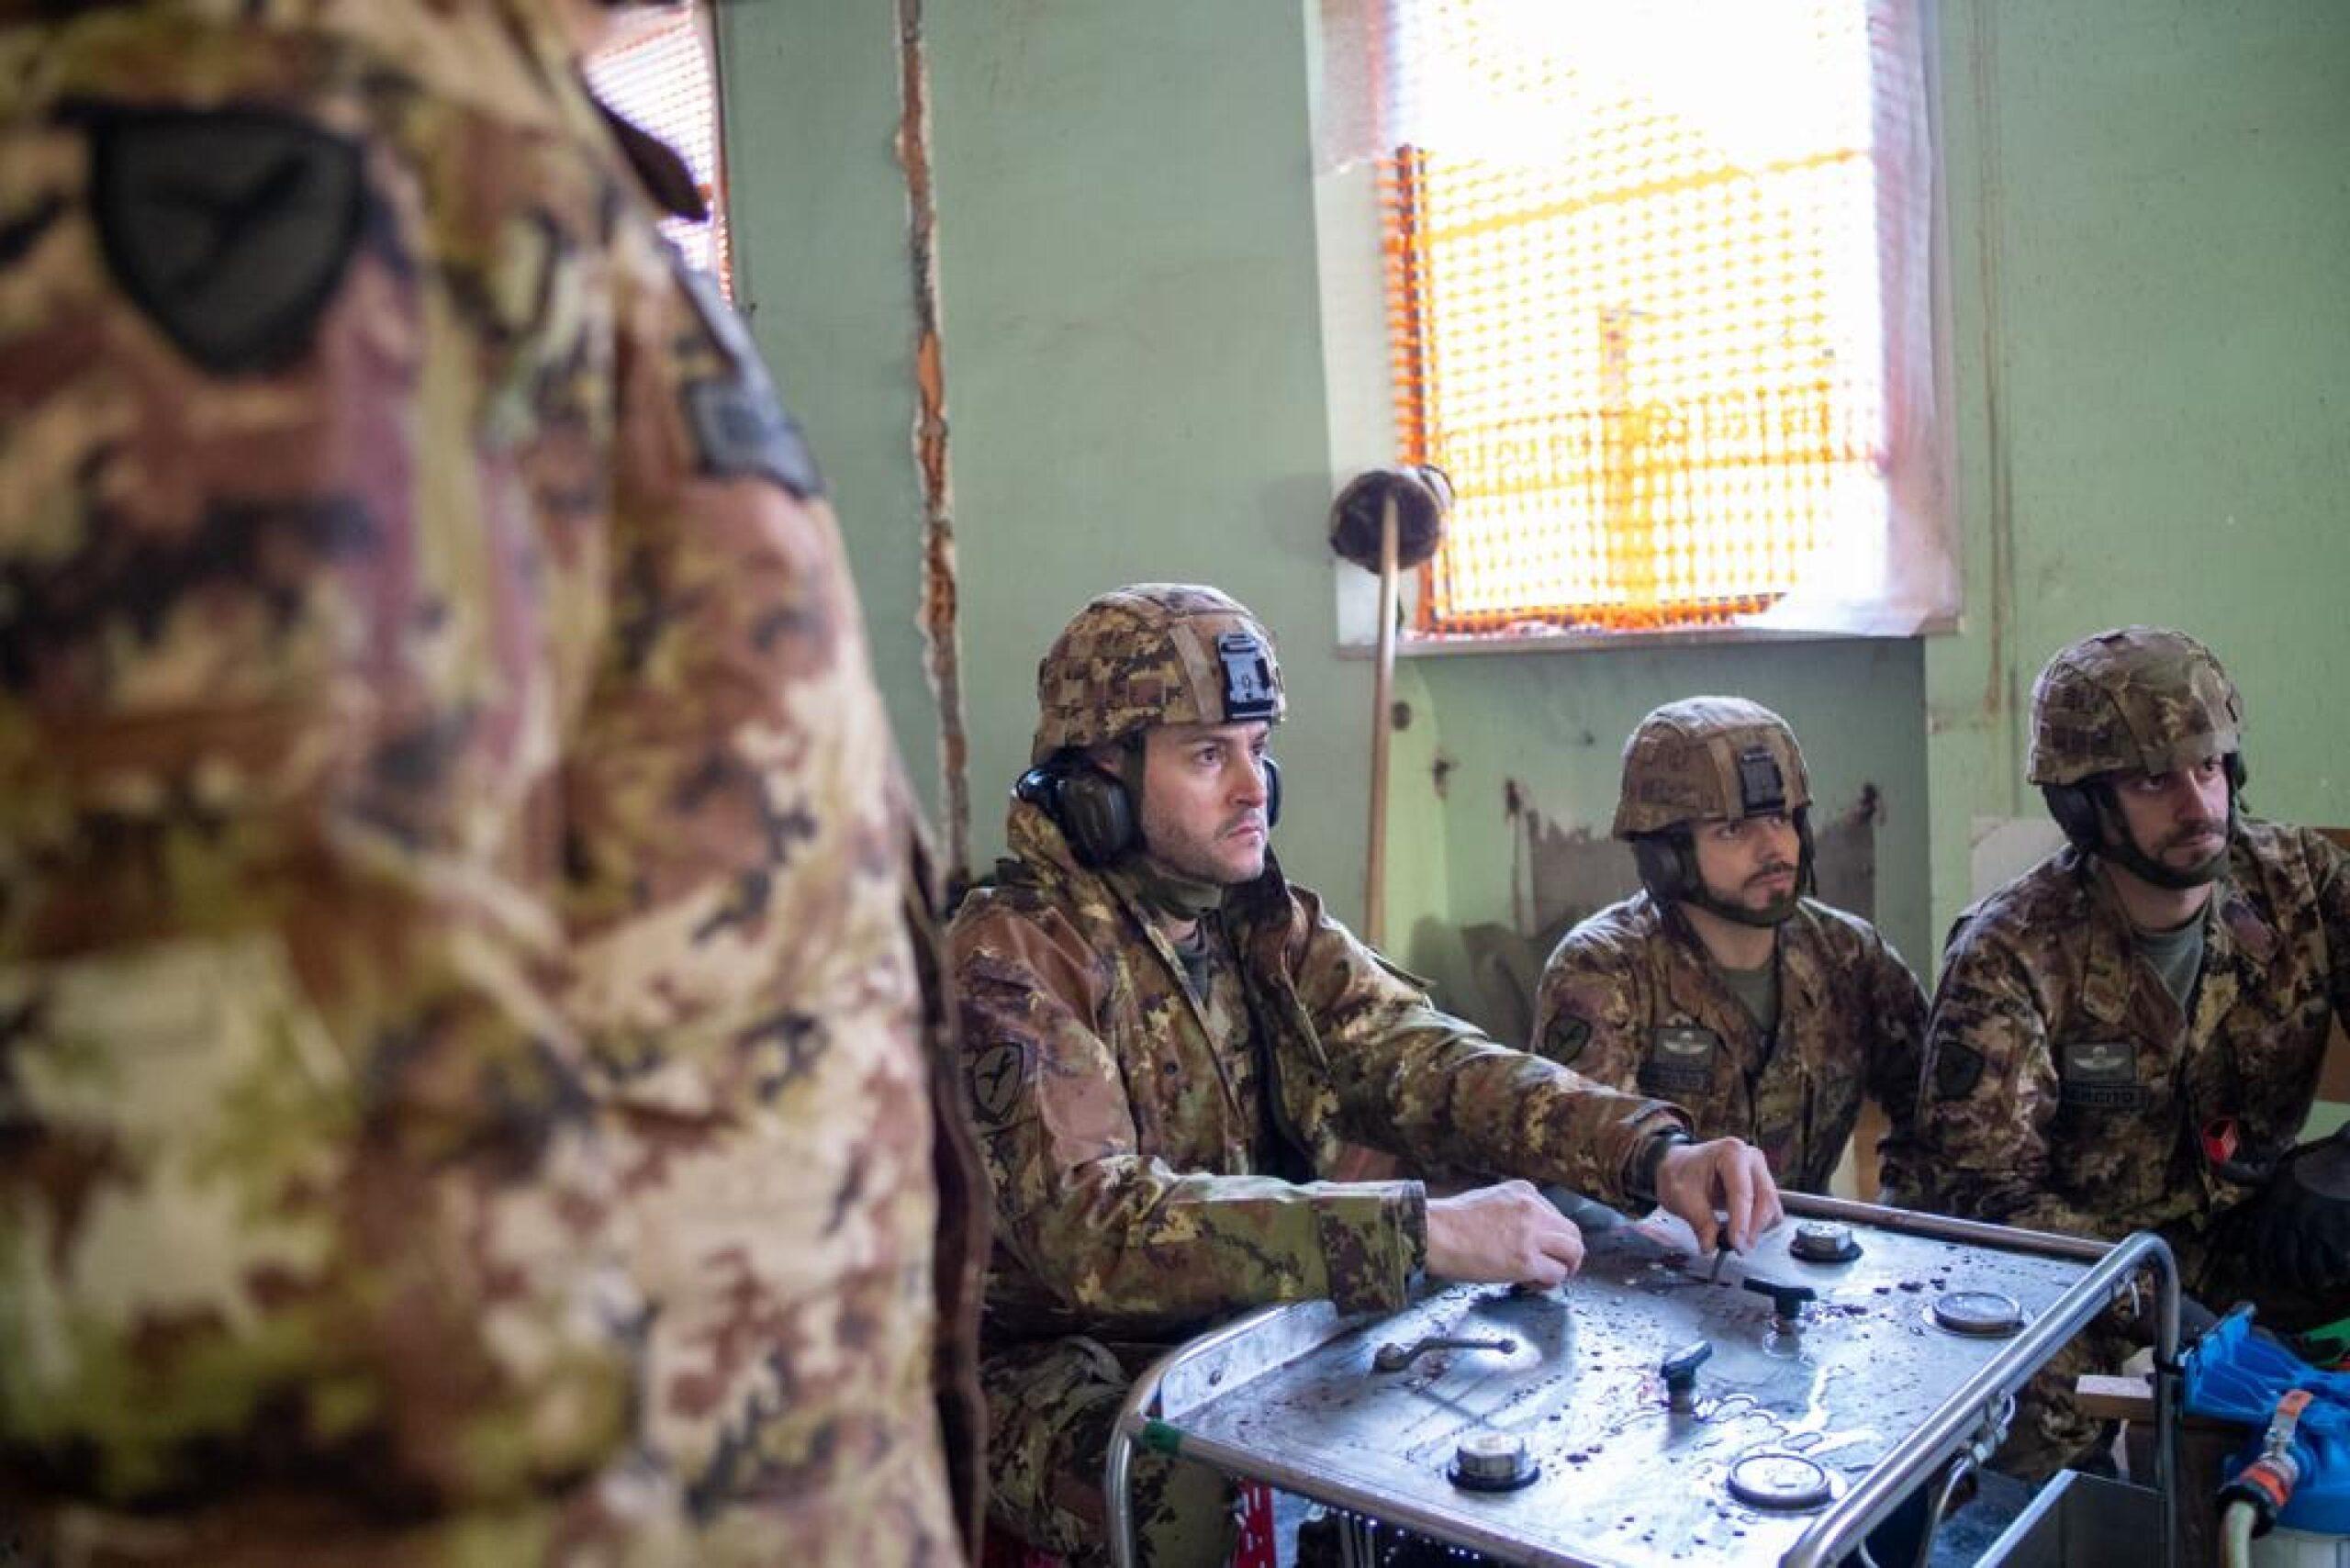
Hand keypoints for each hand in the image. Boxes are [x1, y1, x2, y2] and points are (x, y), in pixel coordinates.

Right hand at [1424, 1180, 1585, 1286]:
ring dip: (1563, 1269)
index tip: (1542, 1250)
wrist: (1433, 1234)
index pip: (1556, 1216)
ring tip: (1543, 1278)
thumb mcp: (1490, 1200)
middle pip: (1572, 1234)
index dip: (1552, 1238)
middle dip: (1568, 1254)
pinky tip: (1529, 1284)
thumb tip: (1524, 1236)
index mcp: (1524, 1191)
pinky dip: (1548, 1283)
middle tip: (1556, 1268)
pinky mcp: (1526, 1260)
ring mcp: (1532, 1235)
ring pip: (1573, 1253)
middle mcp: (1533, 1209)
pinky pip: (1556, 1275)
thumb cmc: (1450, 1222)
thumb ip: (1514, 1212)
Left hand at [1656, 1138, 1781, 1253]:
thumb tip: (1710, 1246)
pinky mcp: (1762, 1186)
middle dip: (1753, 1227)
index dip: (1741, 1221)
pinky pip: (1770, 1211)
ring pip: (1772, 1206)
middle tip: (1738, 1248)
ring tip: (1736, 1241)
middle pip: (1765, 1198)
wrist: (1679, 1166)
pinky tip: (1741, 1231)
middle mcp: (1752, 1158)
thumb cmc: (1680, 1174)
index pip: (1742, 1192)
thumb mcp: (1681, 1197)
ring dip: (1758, 1228)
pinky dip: (1759, 1225)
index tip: (1735, 1244)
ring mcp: (1760, 1171)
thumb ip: (1699, 1221)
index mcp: (1731, 1153)